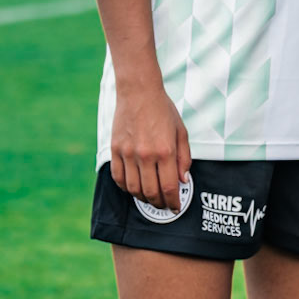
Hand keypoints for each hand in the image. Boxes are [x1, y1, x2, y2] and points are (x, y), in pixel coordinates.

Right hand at [110, 79, 191, 214]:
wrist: (139, 92)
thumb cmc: (163, 110)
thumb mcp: (181, 132)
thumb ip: (184, 158)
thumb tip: (183, 181)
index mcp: (165, 151)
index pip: (169, 187)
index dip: (173, 202)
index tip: (176, 207)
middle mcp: (146, 155)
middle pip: (151, 192)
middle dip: (159, 204)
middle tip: (164, 206)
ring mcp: (128, 153)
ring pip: (133, 188)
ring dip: (143, 198)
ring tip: (150, 198)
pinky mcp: (115, 150)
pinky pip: (118, 177)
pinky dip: (126, 188)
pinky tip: (134, 188)